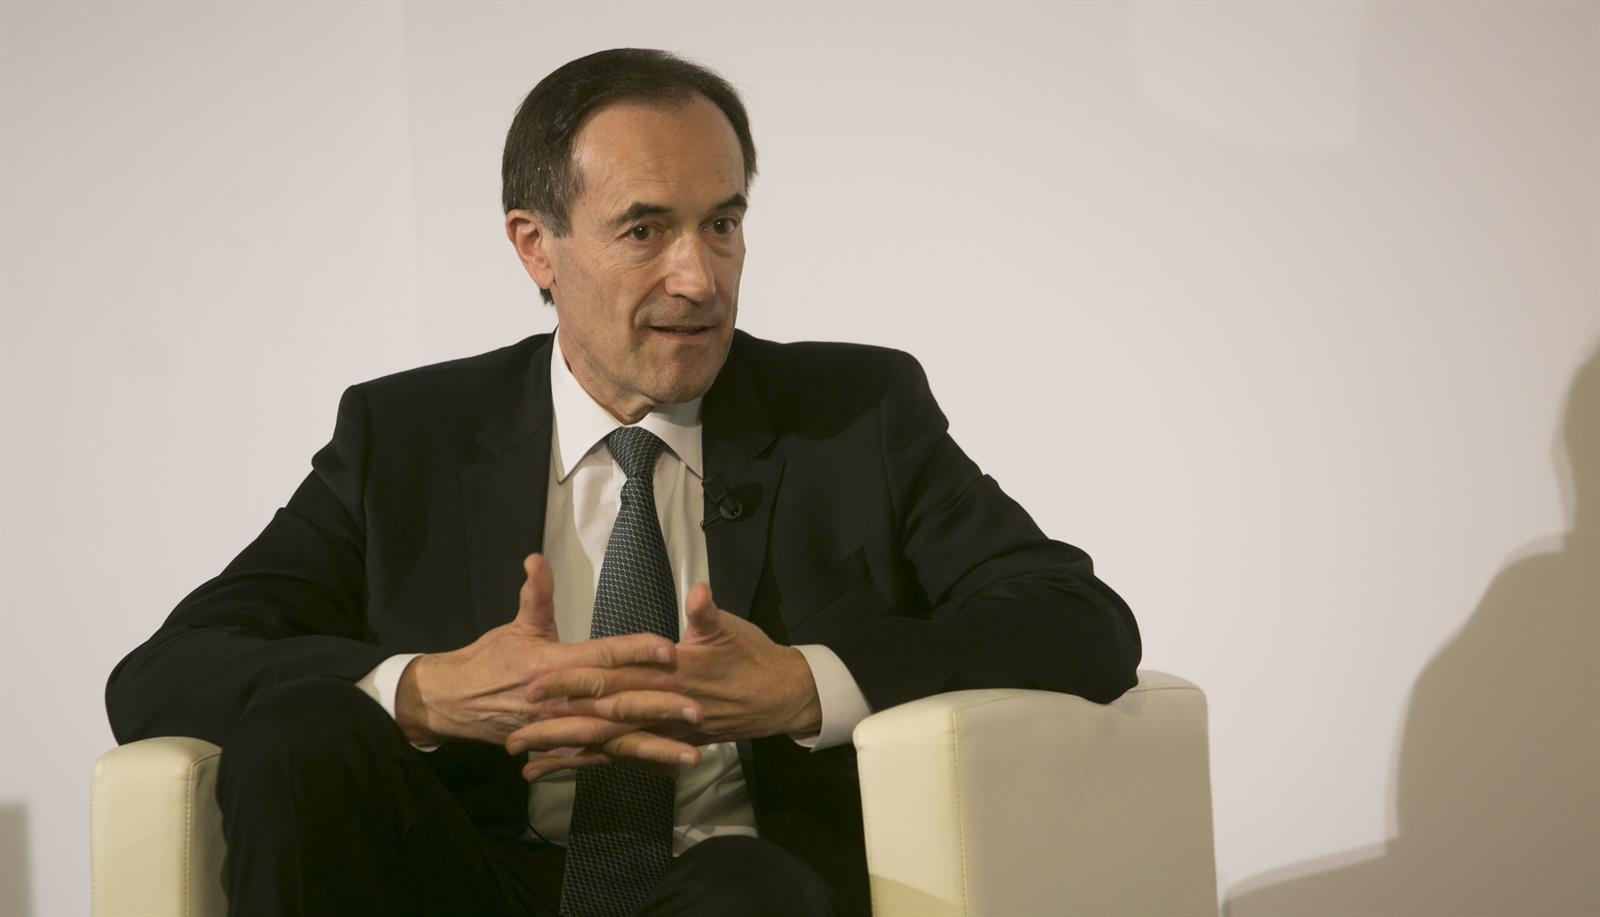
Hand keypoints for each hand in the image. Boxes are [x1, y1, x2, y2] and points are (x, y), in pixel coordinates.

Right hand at [394, 553, 675, 747]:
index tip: (670, 651)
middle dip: (658, 708)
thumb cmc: (488, 660)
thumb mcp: (515, 625)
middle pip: (617, 703)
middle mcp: (561, 701)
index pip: (603, 657)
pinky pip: (602, 759)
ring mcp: (561, 729)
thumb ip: (534, 595)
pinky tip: (663, 771)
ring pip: (613, 740)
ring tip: (691, 756)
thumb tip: (536, 559)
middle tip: (696, 709)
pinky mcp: (561, 747)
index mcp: (554, 666)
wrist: (453, 703)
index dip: (636, 652)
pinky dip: (631, 765)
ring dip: (652, 747)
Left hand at [506, 583, 822, 778]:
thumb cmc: (751, 657)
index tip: (537, 677)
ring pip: (607, 744)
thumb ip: (707, 613)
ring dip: (566, 751)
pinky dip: (592, 765)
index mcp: (669, 674)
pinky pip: (623, 759)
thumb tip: (698, 593)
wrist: (778, 698)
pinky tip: (563, 771)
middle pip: (600, 715)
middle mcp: (661, 707)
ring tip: (526, 759)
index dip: (574, 677)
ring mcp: (662, 730)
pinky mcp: (666, 743)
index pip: (613, 674)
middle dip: (557, 720)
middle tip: (517, 724)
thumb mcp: (730, 630)